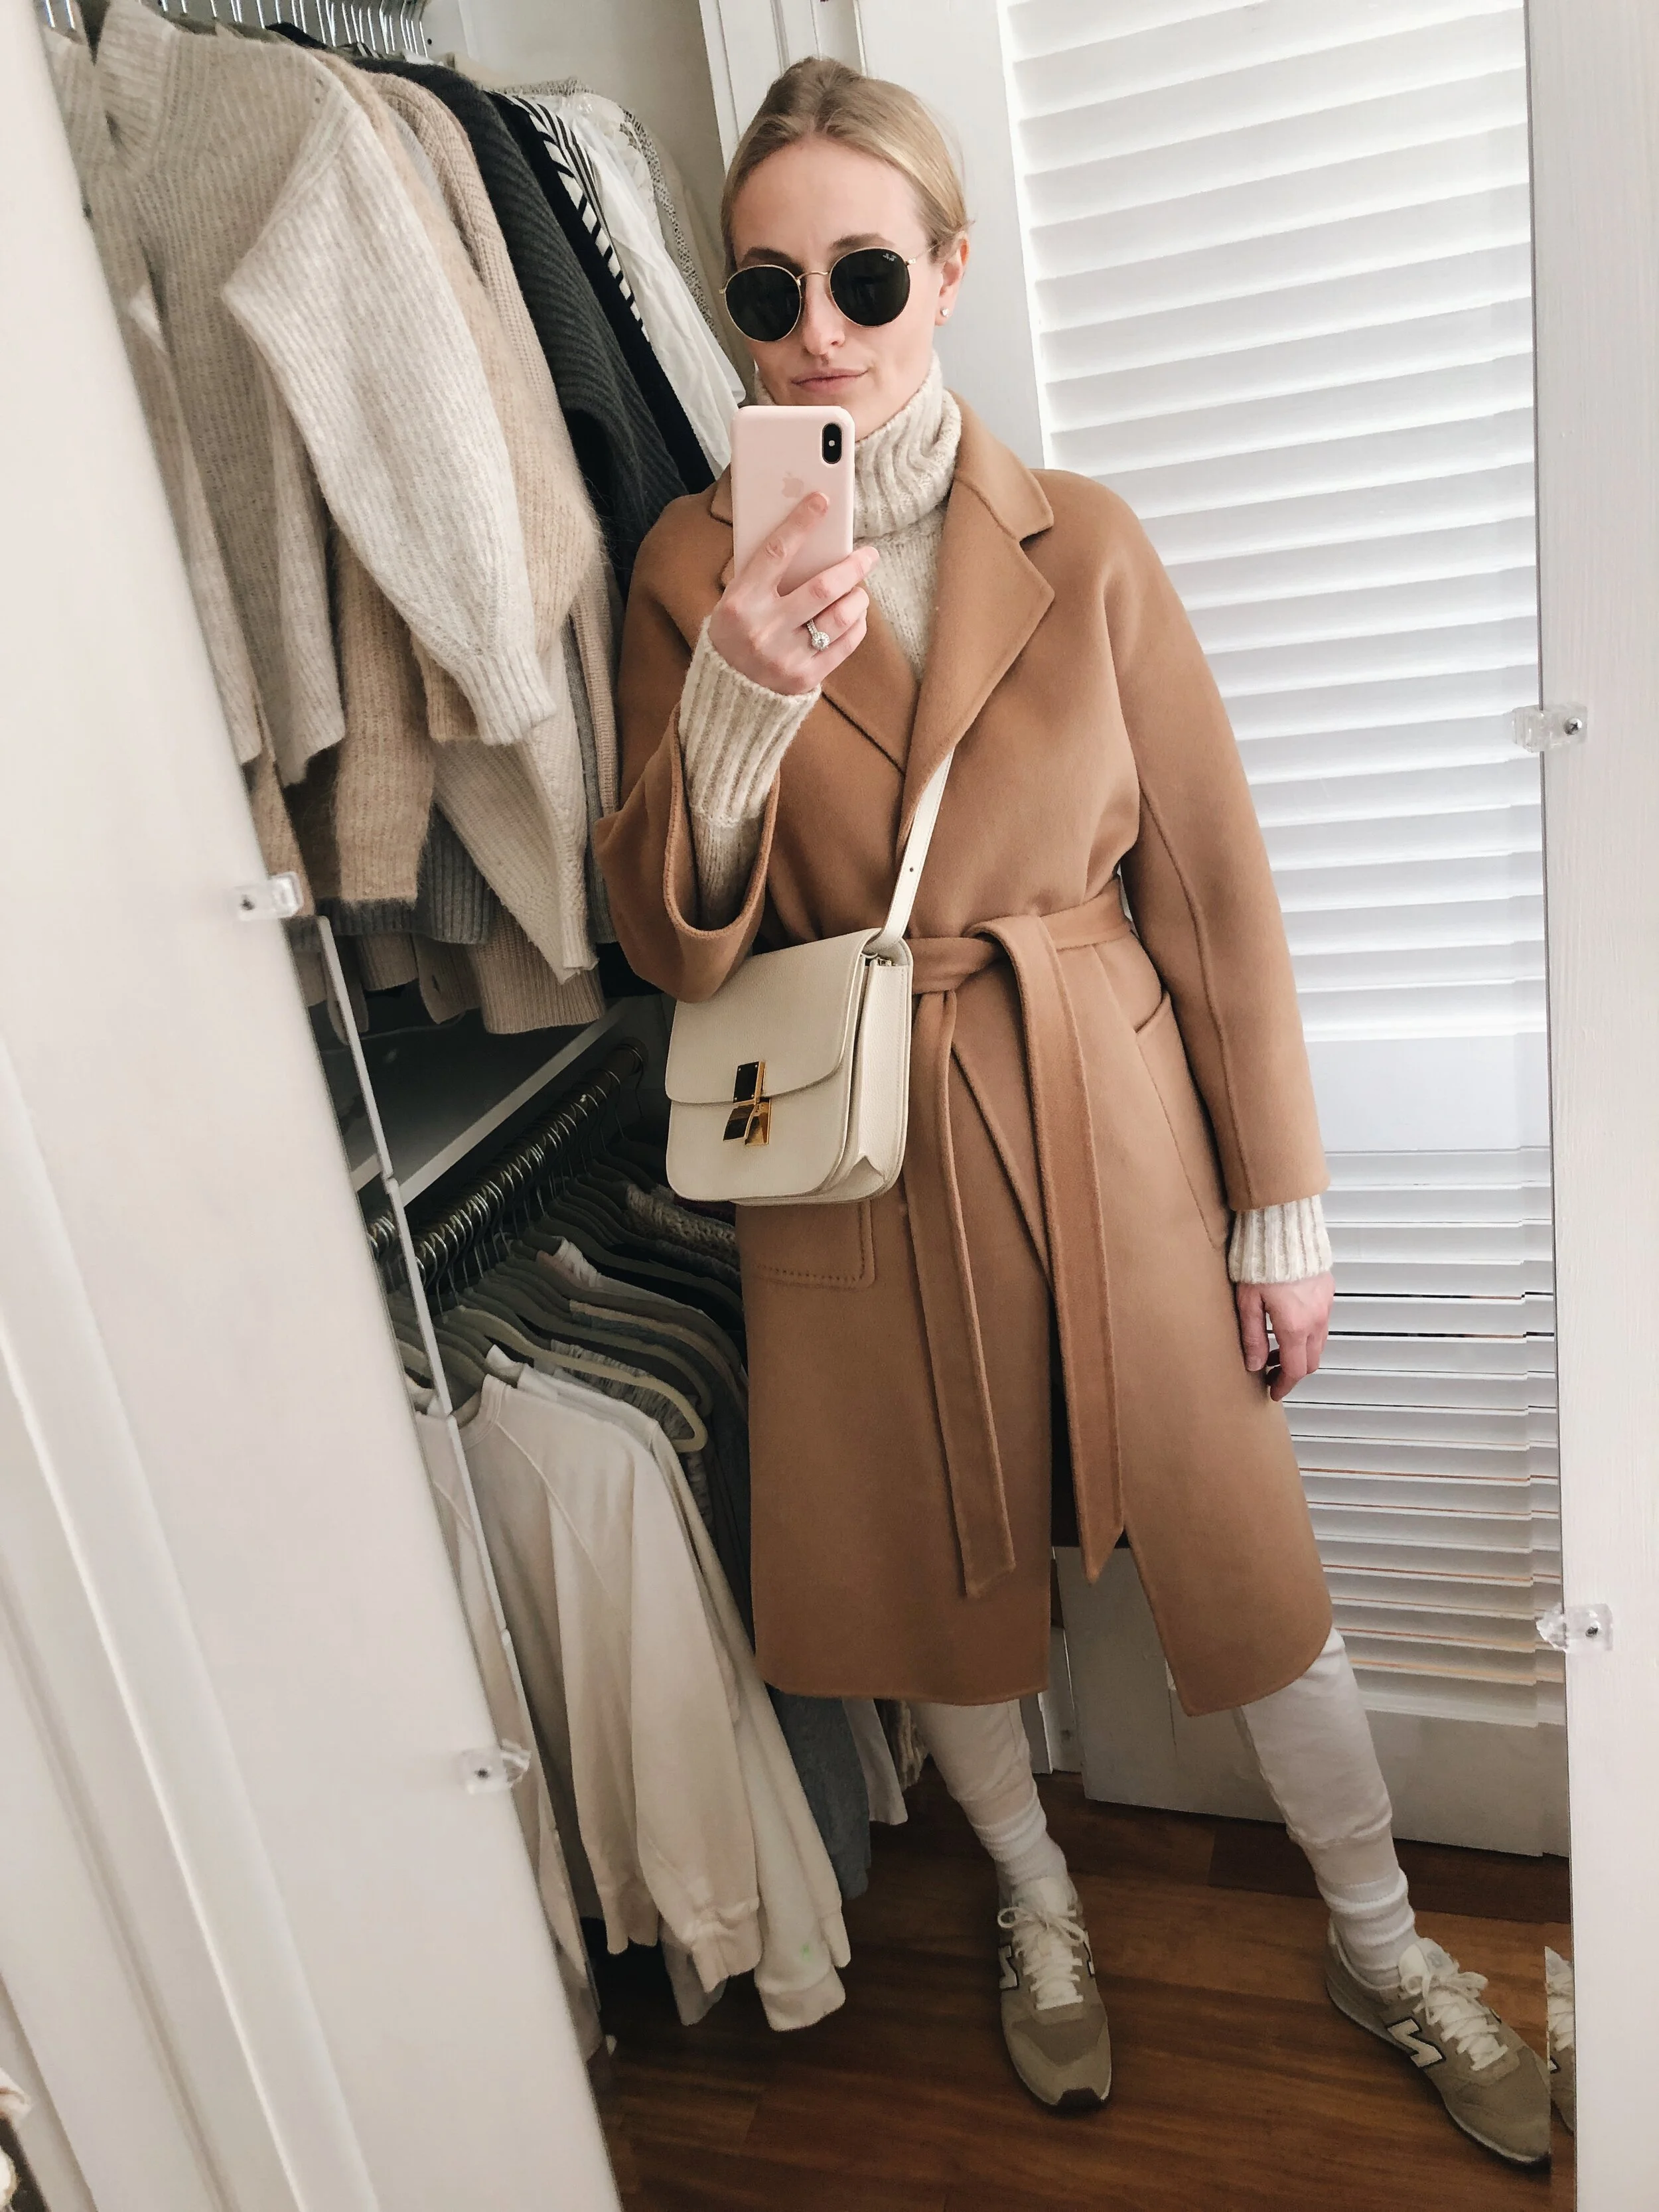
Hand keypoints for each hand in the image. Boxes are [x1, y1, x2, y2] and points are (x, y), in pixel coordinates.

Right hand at [709, 491, 877, 696]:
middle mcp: (763, 629)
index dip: (801, 523)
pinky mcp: (804, 678)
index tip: (822, 501)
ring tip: (860, 590)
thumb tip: (807, 538)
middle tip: (869, 555)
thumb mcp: (736, 601)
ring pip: (839, 618)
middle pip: (822, 588)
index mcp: (741, 603)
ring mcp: (785, 657)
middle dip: (853, 566)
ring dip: (857, 598)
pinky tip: (855, 616)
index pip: (775, 552)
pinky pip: (844, 645)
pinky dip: (856, 626)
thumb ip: (764, 575)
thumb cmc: (736, 635)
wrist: (728, 694)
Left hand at [1236, 1273, 1333, 1401]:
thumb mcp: (1248, 1303)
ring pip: (1318, 1344)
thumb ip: (1252, 1337)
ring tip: (1275, 1348)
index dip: (1284, 1386)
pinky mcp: (1327, 1293)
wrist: (1284, 1230)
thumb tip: (1254, 1364)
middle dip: (1292, 1372)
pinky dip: (1308, 1334)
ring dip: (1300, 1353)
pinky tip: (1288, 1325)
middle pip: (1310, 1361)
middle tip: (1271, 1373)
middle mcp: (1315, 1320)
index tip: (1273, 1391)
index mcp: (1294, 1326)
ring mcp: (1324, 1307)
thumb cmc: (1261, 1262)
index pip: (1295, 1370)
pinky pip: (1321, 1323)